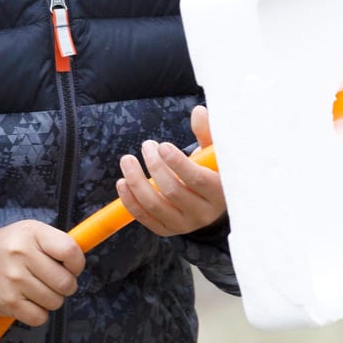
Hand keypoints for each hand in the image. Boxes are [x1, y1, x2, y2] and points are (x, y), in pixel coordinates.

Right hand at [0, 220, 84, 326]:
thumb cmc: (6, 246)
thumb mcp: (29, 232)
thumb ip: (55, 242)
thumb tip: (80, 262)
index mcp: (33, 233)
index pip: (71, 251)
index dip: (77, 264)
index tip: (71, 267)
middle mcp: (23, 254)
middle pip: (66, 282)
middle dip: (66, 286)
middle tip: (54, 282)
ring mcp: (15, 279)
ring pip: (55, 302)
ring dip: (51, 300)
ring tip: (38, 291)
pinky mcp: (7, 302)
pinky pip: (39, 317)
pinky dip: (38, 314)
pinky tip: (29, 303)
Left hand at [115, 105, 225, 236]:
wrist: (214, 200)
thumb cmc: (214, 169)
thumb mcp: (215, 152)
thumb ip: (207, 132)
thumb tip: (198, 112)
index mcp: (219, 192)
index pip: (197, 179)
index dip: (177, 162)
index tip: (162, 145)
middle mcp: (203, 213)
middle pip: (173, 191)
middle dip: (154, 166)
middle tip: (146, 145)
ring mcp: (185, 224)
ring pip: (155, 205)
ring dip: (136, 181)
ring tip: (127, 160)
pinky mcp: (168, 230)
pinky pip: (145, 218)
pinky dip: (130, 201)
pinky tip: (122, 182)